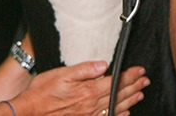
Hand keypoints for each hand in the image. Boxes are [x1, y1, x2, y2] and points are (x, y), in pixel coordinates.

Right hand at [8, 61, 147, 115]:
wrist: (30, 112)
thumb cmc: (42, 92)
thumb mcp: (61, 74)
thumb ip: (84, 69)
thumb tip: (103, 65)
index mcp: (88, 91)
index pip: (115, 81)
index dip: (129, 75)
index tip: (140, 70)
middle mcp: (91, 105)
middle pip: (118, 94)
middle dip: (134, 86)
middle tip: (145, 80)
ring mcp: (89, 115)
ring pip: (115, 107)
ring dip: (130, 100)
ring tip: (140, 94)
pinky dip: (118, 115)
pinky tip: (124, 113)